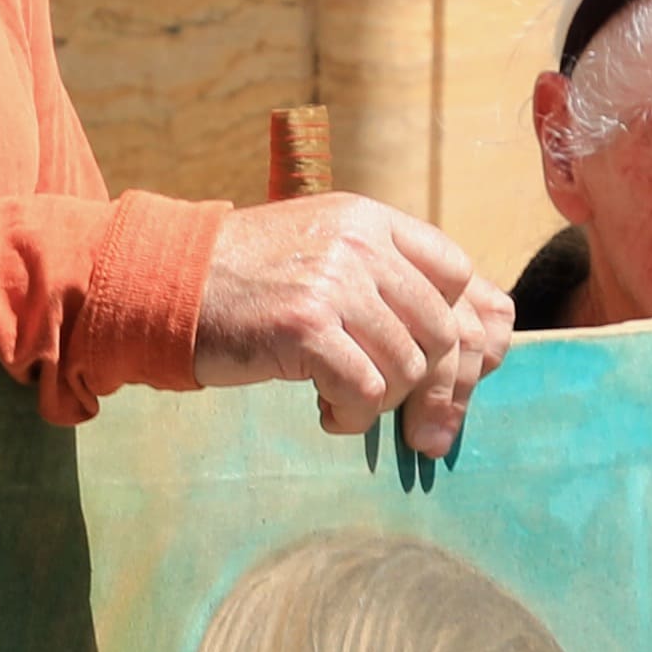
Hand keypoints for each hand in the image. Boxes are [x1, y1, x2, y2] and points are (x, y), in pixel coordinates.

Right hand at [190, 190, 513, 456]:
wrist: (167, 284)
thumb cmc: (248, 279)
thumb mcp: (325, 250)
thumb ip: (391, 277)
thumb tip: (485, 337)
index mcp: (370, 220)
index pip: (458, 275)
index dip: (468, 332)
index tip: (462, 376)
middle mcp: (359, 244)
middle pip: (441, 331)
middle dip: (437, 391)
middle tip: (420, 430)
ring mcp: (333, 283)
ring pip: (407, 367)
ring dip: (382, 403)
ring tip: (345, 403)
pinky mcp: (304, 327)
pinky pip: (365, 390)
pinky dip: (353, 415)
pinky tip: (328, 414)